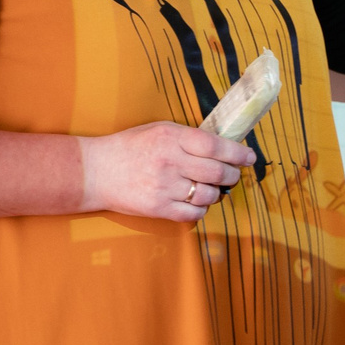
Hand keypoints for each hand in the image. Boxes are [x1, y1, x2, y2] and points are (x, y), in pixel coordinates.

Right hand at [81, 121, 256, 222]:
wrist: (96, 171)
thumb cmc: (130, 147)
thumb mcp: (159, 130)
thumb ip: (189, 137)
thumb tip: (223, 147)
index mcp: (171, 138)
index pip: (215, 146)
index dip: (238, 153)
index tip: (249, 157)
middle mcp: (169, 162)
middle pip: (217, 172)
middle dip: (232, 175)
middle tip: (232, 174)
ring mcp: (164, 187)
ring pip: (208, 195)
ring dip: (217, 193)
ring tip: (214, 188)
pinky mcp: (158, 208)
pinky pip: (193, 213)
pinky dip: (202, 209)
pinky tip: (197, 201)